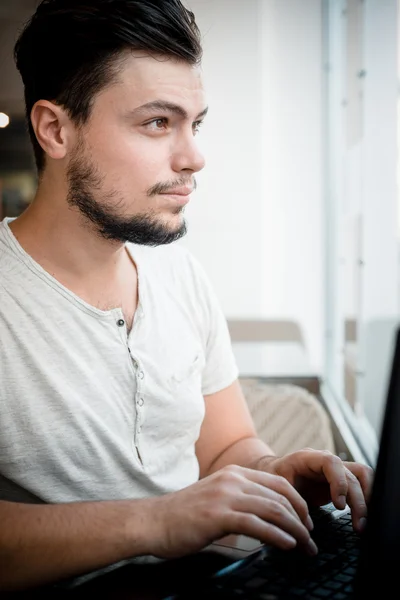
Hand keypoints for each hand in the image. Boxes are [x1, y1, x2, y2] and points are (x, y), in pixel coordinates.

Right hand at [146, 465, 317, 558]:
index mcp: (235, 473)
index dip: (298, 503)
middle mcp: (233, 480)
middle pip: (280, 496)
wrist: (153, 521)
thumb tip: (268, 516)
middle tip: (311, 538)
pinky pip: (257, 524)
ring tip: (305, 546)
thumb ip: (240, 499)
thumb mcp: (217, 497)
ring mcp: (225, 496)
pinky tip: (287, 546)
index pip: (278, 483)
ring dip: (295, 530)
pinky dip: (277, 536)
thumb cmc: (184, 515)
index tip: (307, 522)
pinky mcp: (218, 515)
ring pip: (273, 510)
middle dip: (301, 519)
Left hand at [257, 448, 373, 532]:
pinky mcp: (341, 480)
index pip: (331, 462)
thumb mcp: (275, 487)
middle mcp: (325, 460)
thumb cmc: (273, 478)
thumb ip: (286, 502)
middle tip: (358, 524)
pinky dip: (366, 498)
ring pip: (362, 476)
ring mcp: (335, 469)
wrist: (273, 472)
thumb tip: (299, 526)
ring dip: (367, 499)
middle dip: (358, 500)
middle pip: (351, 474)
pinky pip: (361, 483)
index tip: (339, 505)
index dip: (339, 482)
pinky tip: (363, 516)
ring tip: (364, 523)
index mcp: (307, 458)